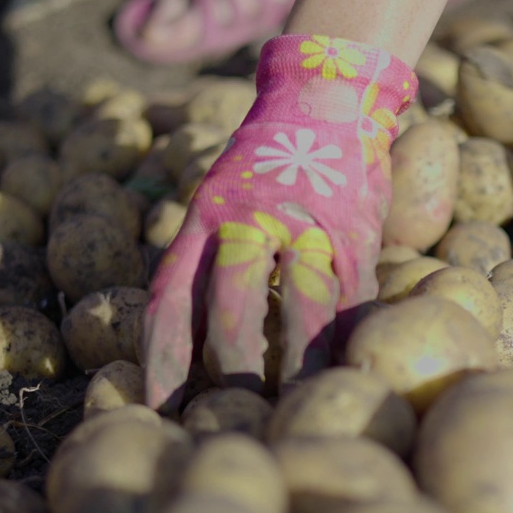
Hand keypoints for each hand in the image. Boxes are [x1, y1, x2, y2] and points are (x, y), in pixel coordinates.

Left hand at [142, 34, 417, 410]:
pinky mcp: (355, 229)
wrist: (323, 93)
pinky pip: (351, 294)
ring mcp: (307, 224)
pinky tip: (340, 371)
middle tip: (230, 419)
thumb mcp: (217, 196)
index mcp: (203, 216)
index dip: (162, 359)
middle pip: (234, 311)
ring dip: (295, 367)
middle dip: (230, 373)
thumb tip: (190, 338)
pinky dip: (345, 337)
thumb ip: (206, 255)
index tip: (157, 408)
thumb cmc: (263, 163)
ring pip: (300, 309)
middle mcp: (249, 221)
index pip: (172, 297)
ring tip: (289, 409)